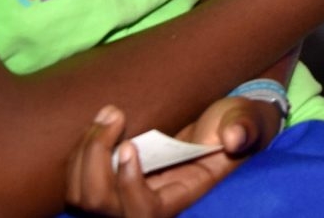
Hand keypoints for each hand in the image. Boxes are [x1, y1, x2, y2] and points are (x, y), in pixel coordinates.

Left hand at [64, 99, 275, 217]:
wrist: (216, 125)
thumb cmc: (233, 125)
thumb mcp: (247, 123)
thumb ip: (244, 128)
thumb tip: (232, 136)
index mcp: (178, 198)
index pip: (143, 212)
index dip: (129, 186)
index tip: (130, 146)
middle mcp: (144, 206)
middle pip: (100, 206)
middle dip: (96, 160)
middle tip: (113, 115)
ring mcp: (121, 198)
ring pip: (81, 197)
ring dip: (85, 153)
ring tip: (108, 115)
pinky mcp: (106, 185)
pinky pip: (76, 182)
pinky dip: (80, 152)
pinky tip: (102, 123)